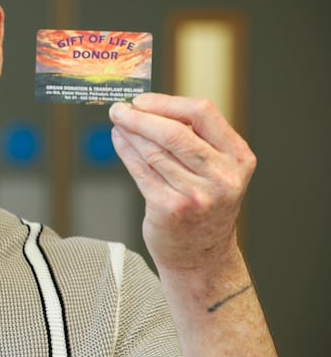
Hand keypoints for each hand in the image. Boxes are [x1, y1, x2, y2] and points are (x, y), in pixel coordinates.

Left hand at [108, 93, 255, 271]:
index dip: (167, 103)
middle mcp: (222, 177)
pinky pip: (141, 171)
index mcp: (238, 158)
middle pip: (174, 133)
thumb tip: (148, 108)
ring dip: (129, 133)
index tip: (142, 100)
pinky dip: (126, 152)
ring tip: (117, 123)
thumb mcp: (216, 170)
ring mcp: (197, 195)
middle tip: (119, 109)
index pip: (203, 113)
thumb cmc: (205, 205)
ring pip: (154, 151)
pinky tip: (119, 141)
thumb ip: (194, 139)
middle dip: (140, 117)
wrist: (203, 256)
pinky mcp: (171, 209)